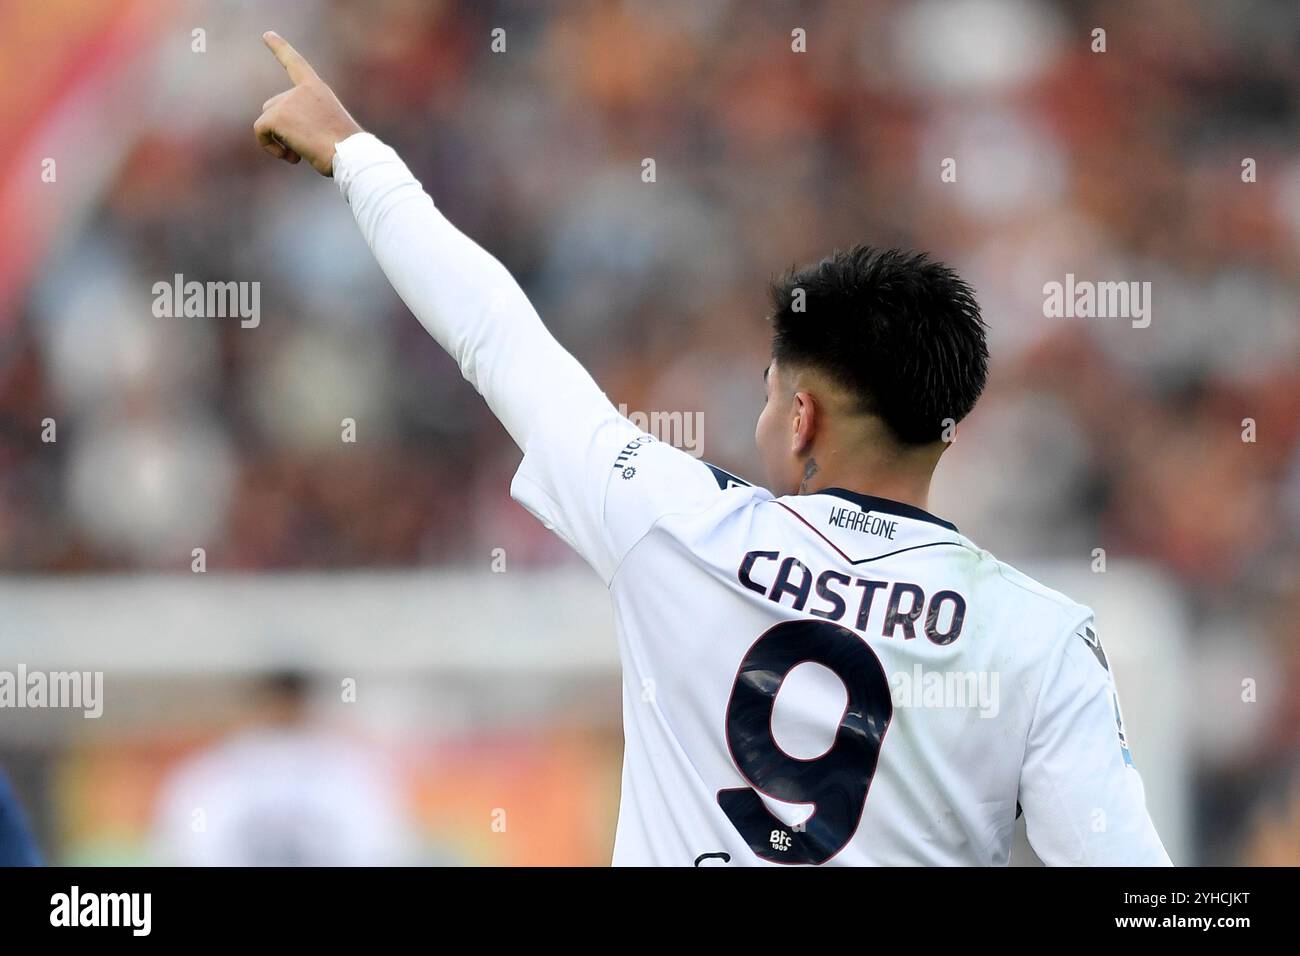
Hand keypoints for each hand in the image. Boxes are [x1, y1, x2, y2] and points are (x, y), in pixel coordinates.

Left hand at [254, 31, 362, 175]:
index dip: (280, 48)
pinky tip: (291, 157)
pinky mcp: (277, 116)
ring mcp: (288, 101)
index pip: (295, 63)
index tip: (266, 35)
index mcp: (317, 88)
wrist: (350, 154)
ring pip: (267, 120)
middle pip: (273, 105)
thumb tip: (284, 135)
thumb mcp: (331, 127)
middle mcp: (300, 90)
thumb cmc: (345, 149)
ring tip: (299, 153)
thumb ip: (308, 121)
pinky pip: (260, 130)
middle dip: (282, 127)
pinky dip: (269, 146)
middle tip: (303, 146)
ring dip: (277, 139)